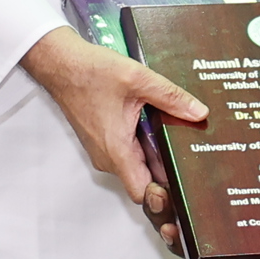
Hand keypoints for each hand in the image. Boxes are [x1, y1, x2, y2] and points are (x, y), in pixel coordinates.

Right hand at [21, 27, 206, 233]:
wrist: (61, 63)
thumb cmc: (88, 71)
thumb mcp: (138, 78)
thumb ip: (171, 97)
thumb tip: (198, 112)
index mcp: (117, 149)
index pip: (143, 193)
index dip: (164, 195)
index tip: (183, 184)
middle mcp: (107, 157)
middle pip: (145, 180)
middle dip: (167, 170)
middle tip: (189, 155)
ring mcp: (104, 150)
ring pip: (138, 165)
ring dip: (156, 154)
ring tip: (176, 137)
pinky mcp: (103, 141)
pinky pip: (129, 153)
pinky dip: (144, 144)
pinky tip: (157, 126)